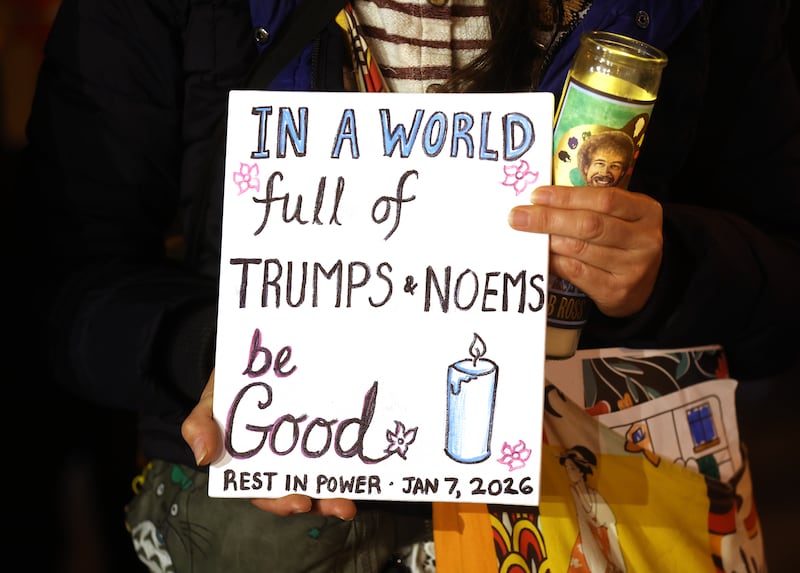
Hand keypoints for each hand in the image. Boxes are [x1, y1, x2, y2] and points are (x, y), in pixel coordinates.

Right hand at [181, 369, 357, 519]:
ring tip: (352, 499)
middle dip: (320, 501)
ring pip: (322, 474)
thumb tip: (202, 457)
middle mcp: (281, 459)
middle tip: (340, 505)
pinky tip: (364, 460)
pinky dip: (350, 455)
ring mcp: (306, 445)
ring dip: (338, 489)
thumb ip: (200, 424)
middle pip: (300, 488)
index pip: (265, 490)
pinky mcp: (326, 426)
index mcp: (251, 462)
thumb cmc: (230, 384)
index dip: (281, 501)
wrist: (255, 351)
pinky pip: (339, 445)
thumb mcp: (209, 400)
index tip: (300, 503)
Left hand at [508, 185, 662, 317]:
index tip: (536, 195)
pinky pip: (576, 272)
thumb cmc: (623, 241)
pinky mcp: (616, 291)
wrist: (646, 285)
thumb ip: (591, 206)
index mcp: (646, 212)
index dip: (567, 197)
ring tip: (525, 233)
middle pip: (590, 225)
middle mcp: (644, 240)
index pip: (605, 199)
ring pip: (579, 249)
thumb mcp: (620, 217)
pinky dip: (554, 261)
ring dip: (547, 240)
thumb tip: (541, 199)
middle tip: (518, 216)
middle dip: (549, 219)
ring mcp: (632, 268)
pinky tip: (540, 254)